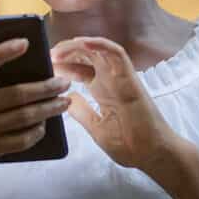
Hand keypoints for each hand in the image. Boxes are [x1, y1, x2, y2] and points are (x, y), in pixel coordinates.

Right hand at [0, 38, 71, 173]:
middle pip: (16, 94)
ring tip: (65, 101)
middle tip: (64, 83)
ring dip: (49, 109)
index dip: (3, 52)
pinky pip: (21, 139)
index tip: (25, 42)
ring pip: (24, 117)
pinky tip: (46, 123)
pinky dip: (37, 131)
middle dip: (46, 88)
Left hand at [51, 36, 189, 182]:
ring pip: (99, 50)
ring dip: (78, 46)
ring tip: (60, 49)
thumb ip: (82, 111)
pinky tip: (83, 43)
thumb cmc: (129, 144)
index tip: (46, 65)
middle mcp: (110, 80)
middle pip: (86, 56)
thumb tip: (66, 97)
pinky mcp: (130, 78)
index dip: (63, 65)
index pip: (80, 70)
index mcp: (102, 90)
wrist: (152, 154)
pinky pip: (117, 54)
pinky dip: (101, 45)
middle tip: (48, 54)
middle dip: (66, 52)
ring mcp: (120, 77)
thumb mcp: (96, 127)